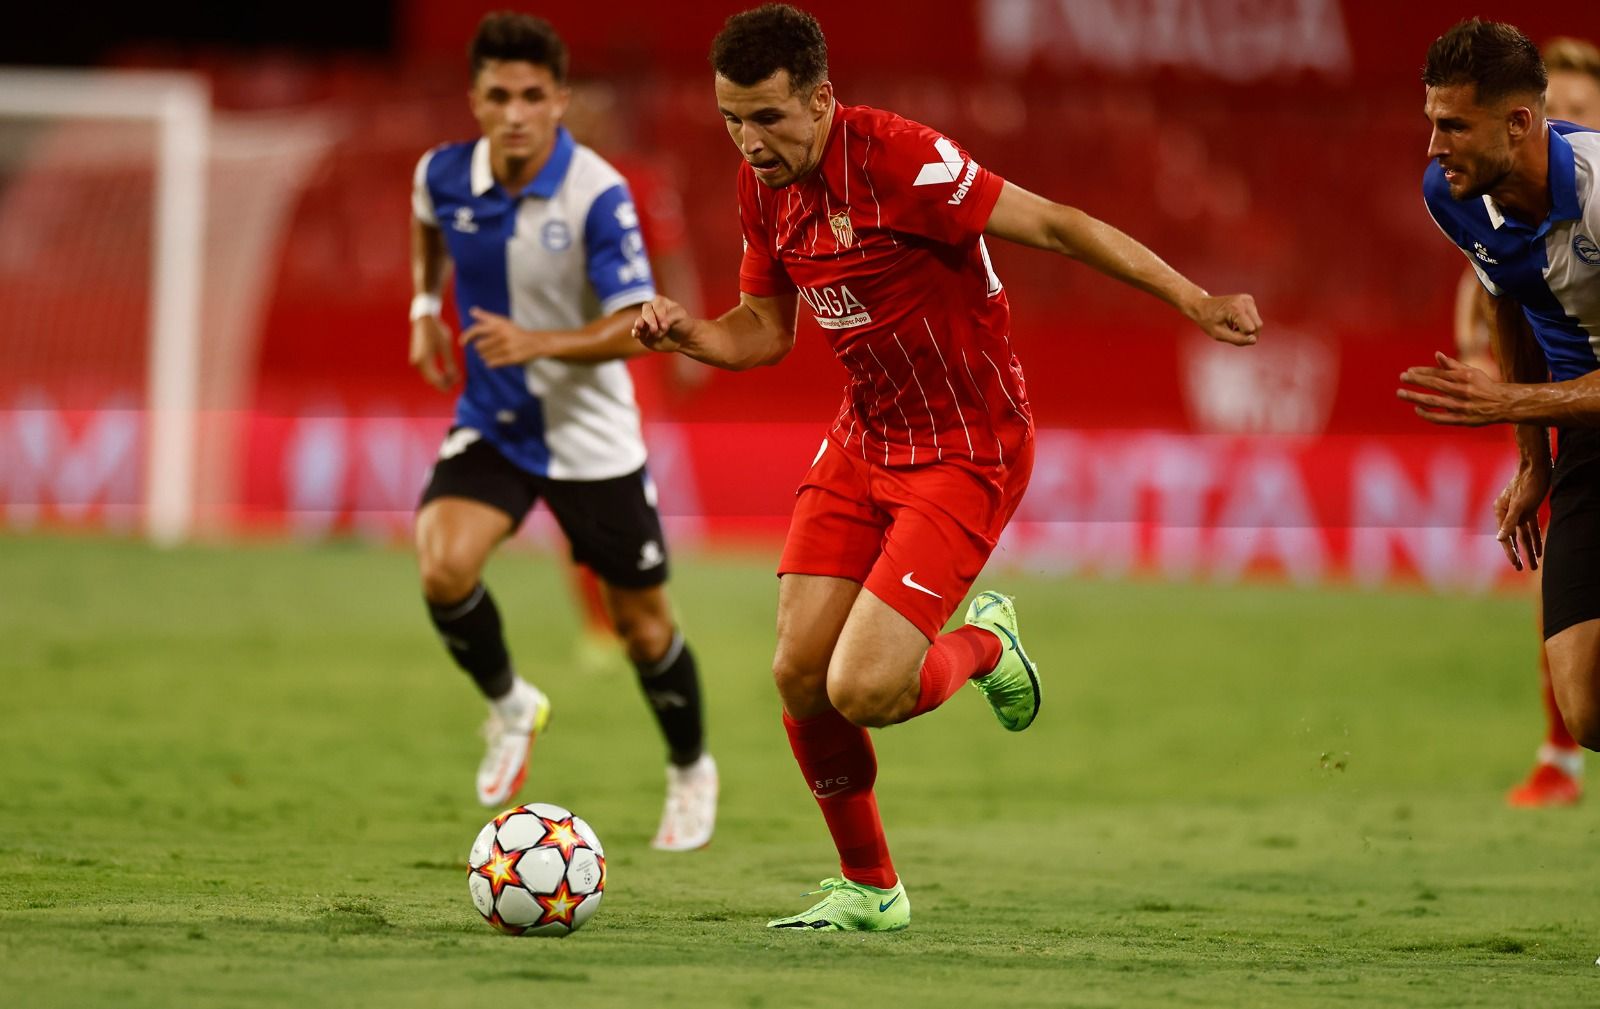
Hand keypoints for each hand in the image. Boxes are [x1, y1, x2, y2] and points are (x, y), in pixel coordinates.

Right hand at [409, 315, 459, 390]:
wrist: (424, 319)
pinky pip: (427, 371)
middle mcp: (417, 363)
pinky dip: (436, 373)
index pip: (436, 380)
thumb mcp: (446, 347)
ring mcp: (415, 361)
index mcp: (424, 360)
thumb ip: (450, 364)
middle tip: (457, 380)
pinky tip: (446, 371)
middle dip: (444, 382)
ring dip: (440, 378)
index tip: (458, 382)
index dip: (448, 384)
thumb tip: (454, 377)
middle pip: (431, 381)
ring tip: (453, 375)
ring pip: (429, 377)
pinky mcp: (416, 358)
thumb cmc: (437, 331)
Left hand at [461, 308, 550, 366]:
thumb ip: (486, 317)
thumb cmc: (515, 332)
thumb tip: (472, 311)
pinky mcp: (511, 358)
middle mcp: (502, 335)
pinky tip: (494, 361)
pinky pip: (492, 363)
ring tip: (494, 353)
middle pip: (479, 346)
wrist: (535, 343)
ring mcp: (507, 347)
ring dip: (486, 356)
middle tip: (489, 348)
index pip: (476, 329)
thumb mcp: (503, 322)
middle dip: (481, 349)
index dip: (466, 336)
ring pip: (484, 356)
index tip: (461, 343)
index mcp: (498, 325)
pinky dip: (490, 363)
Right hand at [632, 296, 690, 352]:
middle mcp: (651, 311)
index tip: (665, 324)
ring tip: (639, 328)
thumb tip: (660, 325)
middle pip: (646, 312)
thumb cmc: (683, 323)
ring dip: (639, 324)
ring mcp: (646, 323)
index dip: (659, 314)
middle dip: (650, 320)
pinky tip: (636, 334)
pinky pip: (636, 332)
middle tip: (655, 329)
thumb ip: (670, 318)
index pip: (656, 306)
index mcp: (660, 302)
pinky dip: (635, 332)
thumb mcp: (680, 316)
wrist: (683, 339)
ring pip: (639, 321)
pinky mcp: (643, 334)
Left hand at [1188, 293, 1260, 345]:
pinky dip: (1247, 322)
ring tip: (1233, 326)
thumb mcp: (1219, 335)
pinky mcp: (1250, 300)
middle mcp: (1245, 301)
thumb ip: (1237, 339)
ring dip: (1248, 328)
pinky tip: (1236, 321)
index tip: (1230, 334)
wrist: (1202, 306)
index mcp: (1236, 308)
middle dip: (1248, 333)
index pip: (1251, 330)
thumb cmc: (1208, 320)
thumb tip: (1254, 340)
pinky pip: (1255, 317)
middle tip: (1232, 332)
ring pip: (1258, 322)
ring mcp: (1248, 299)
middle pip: (1258, 325)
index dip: (1243, 336)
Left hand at [1397, 352, 1515, 425]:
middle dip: (1416, 381)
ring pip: (1433, 401)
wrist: (1503, 404)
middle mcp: (1462, 391)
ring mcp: (1461, 406)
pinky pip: (1440, 418)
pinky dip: (1427, 414)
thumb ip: (1453, 365)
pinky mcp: (1462, 420)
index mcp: (1464, 377)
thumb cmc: (1483, 385)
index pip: (1438, 373)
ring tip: (1400, 393)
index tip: (1408, 371)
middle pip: (1434, 385)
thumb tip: (1437, 355)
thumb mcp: (1471, 372)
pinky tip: (1416, 409)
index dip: (1422, 372)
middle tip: (1401, 378)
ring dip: (1415, 397)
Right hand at [1493, 458, 1549, 571]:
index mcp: (1500, 512)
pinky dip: (1535, 538)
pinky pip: (1531, 527)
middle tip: (1525, 569)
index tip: (1517, 564)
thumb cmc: (1527, 483)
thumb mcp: (1519, 505)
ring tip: (1534, 564)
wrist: (1537, 466)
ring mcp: (1519, 511)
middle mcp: (1507, 513)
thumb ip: (1509, 523)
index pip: (1506, 537)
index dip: (1511, 552)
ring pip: (1524, 534)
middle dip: (1520, 554)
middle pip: (1514, 538)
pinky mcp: (1529, 508)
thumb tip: (1500, 539)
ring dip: (1530, 548)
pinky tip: (1539, 549)